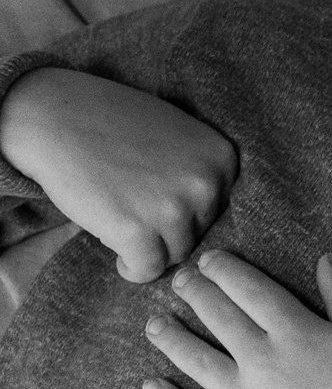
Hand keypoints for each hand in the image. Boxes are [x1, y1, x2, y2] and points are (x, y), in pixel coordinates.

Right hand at [0, 68, 237, 280]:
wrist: (52, 118)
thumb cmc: (111, 123)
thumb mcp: (177, 133)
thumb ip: (200, 170)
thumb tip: (212, 214)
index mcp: (222, 159)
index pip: (217, 207)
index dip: (185, 209)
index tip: (155, 198)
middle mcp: (207, 184)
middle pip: (199, 233)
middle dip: (167, 228)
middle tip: (133, 207)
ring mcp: (173, 209)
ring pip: (175, 254)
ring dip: (149, 246)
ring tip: (121, 220)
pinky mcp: (138, 232)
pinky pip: (147, 269)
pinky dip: (133, 268)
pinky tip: (118, 251)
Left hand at [141, 249, 331, 388]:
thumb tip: (327, 257)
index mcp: (296, 332)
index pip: (250, 289)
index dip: (226, 270)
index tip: (210, 260)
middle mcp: (262, 359)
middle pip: (218, 316)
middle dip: (195, 293)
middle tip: (181, 280)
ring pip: (196, 360)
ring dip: (171, 339)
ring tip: (155, 324)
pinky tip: (150, 387)